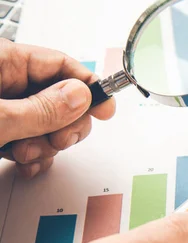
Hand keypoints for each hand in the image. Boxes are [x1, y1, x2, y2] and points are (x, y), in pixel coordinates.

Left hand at [0, 39, 115, 178]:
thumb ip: (40, 109)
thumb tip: (82, 97)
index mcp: (2, 63)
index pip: (60, 64)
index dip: (88, 86)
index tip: (106, 110)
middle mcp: (4, 83)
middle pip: (60, 99)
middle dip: (64, 126)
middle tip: (58, 140)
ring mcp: (3, 109)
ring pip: (47, 125)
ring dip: (45, 147)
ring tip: (23, 153)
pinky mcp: (0, 131)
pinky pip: (31, 142)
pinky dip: (34, 158)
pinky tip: (24, 163)